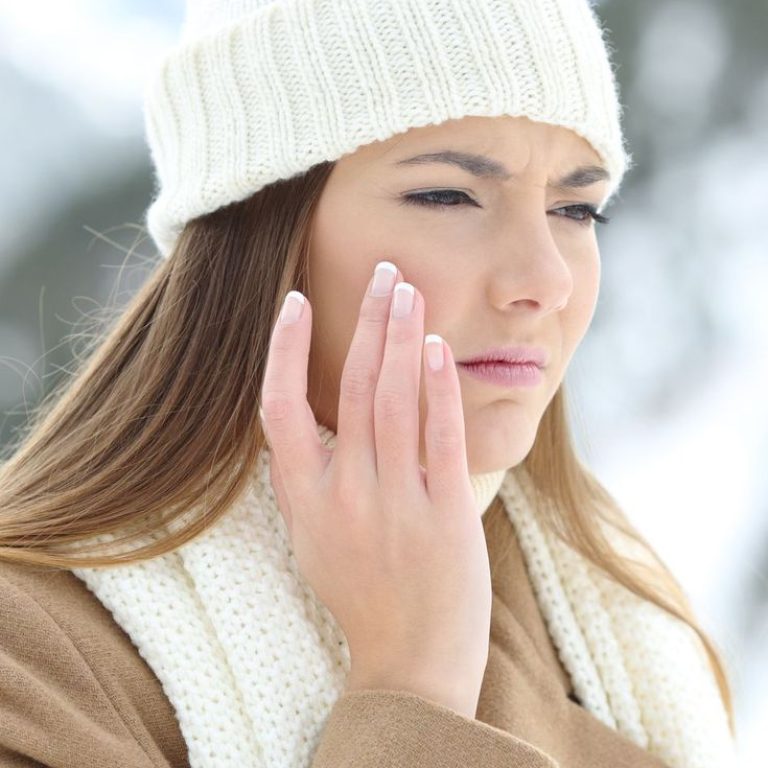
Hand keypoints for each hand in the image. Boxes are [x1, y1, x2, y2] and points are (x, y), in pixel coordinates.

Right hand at [259, 261, 491, 715]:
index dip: (284, 351)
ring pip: (393, 400)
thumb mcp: (314, 540)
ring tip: (408, 290)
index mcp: (304, 500)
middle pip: (351, 387)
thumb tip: (309, 421)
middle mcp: (345, 495)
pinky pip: (440, 437)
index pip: (280, 409)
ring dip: (402, 337)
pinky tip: (438, 348)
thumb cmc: (362, 596)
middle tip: (382, 272)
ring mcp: (395, 503)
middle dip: (367, 321)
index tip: (294, 302)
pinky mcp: (445, 514)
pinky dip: (438, 388)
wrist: (410, 664)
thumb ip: (308, 480)